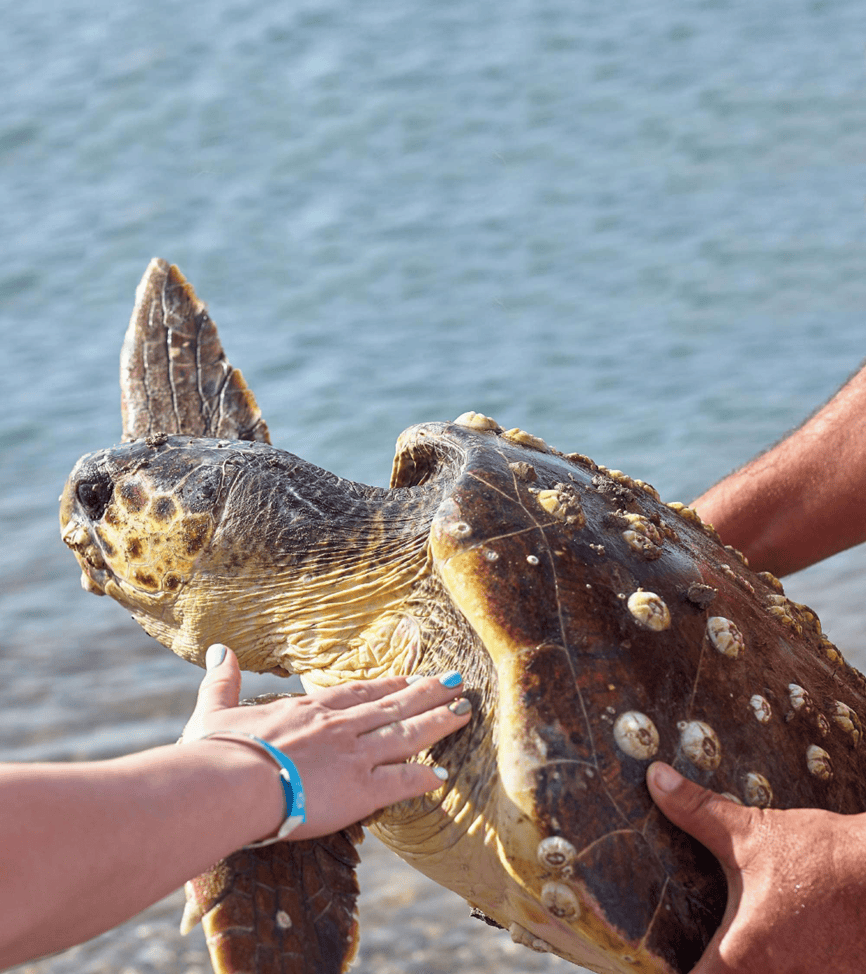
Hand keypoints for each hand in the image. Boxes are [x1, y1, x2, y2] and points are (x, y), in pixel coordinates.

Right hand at [182, 645, 471, 839]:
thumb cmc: (219, 750)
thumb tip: (220, 650)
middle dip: (427, 694)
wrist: (231, 782)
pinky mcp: (361, 788)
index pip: (358, 693)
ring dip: (437, 722)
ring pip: (406, 734)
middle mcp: (339, 726)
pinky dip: (422, 778)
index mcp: (309, 709)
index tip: (408, 680)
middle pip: (393, 705)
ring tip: (463, 712)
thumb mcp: (215, 710)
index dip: (387, 686)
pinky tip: (442, 776)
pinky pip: (401, 782)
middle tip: (456, 684)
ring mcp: (354, 755)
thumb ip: (223, 681)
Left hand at [646, 762, 865, 973]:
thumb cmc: (823, 860)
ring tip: (745, 925)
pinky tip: (783, 932)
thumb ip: (697, 812)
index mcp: (744, 955)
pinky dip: (784, 959)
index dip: (667, 974)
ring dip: (752, 962)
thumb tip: (658, 780)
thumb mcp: (751, 833)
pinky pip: (798, 970)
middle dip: (712, 962)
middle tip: (693, 940)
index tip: (651, 963)